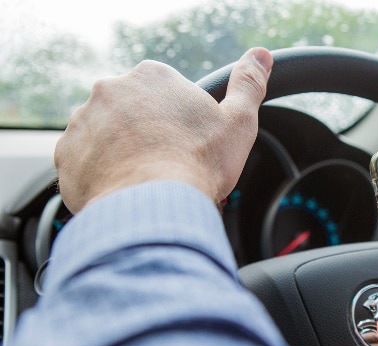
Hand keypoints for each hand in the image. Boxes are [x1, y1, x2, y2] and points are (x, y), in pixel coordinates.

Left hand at [54, 47, 272, 212]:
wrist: (154, 206)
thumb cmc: (198, 164)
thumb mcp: (238, 122)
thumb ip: (248, 84)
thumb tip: (260, 57)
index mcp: (152, 77)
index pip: (166, 95)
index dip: (182, 124)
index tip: (190, 145)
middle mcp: (110, 90)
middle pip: (134, 114)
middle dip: (149, 136)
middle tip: (170, 166)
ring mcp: (83, 121)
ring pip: (107, 137)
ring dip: (124, 155)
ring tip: (147, 182)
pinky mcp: (67, 155)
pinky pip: (85, 163)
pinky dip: (103, 176)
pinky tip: (125, 191)